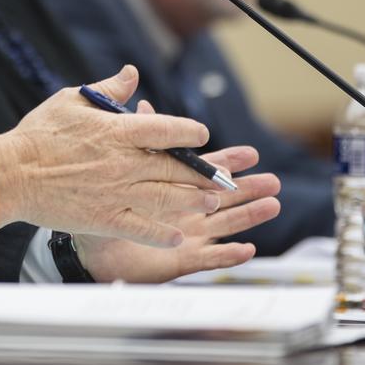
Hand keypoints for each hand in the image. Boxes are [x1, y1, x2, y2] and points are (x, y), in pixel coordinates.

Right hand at [0, 65, 217, 246]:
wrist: (11, 174)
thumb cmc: (38, 135)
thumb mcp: (71, 100)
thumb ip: (107, 90)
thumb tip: (131, 73)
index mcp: (116, 131)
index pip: (166, 129)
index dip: (190, 131)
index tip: (202, 134)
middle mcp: (123, 163)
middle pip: (174, 167)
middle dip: (202, 172)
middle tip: (221, 176)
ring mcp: (115, 193)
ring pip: (166, 198)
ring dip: (192, 200)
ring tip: (210, 202)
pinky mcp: (104, 218)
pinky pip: (140, 228)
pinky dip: (161, 232)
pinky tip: (176, 234)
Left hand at [72, 144, 281, 282]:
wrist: (91, 244)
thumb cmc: (105, 205)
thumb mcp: (120, 166)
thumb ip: (138, 138)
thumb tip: (143, 105)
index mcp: (174, 186)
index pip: (206, 171)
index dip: (229, 162)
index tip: (251, 153)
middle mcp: (186, 210)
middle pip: (223, 197)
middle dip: (249, 188)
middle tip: (273, 180)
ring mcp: (186, 235)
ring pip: (223, 224)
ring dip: (248, 216)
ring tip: (272, 205)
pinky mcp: (180, 259)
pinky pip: (208, 258)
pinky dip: (228, 255)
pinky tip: (247, 249)